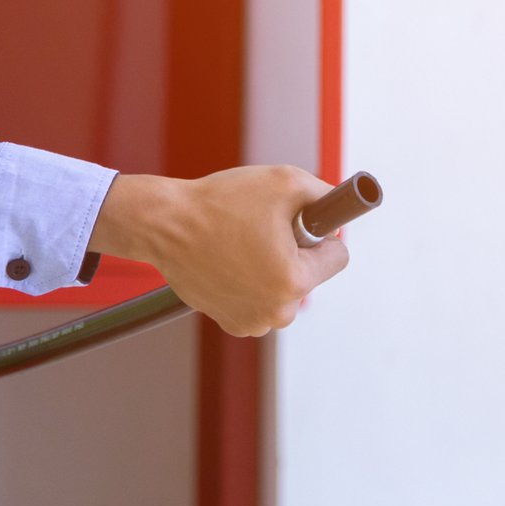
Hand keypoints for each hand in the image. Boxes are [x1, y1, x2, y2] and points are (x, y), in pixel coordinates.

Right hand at [87, 166, 349, 337]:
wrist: (165, 225)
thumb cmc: (221, 203)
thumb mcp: (285, 181)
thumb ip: (325, 194)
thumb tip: (339, 209)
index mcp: (295, 281)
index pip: (338, 257)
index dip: (323, 233)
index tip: (300, 222)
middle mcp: (277, 312)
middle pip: (309, 274)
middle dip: (295, 252)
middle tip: (262, 230)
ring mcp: (253, 322)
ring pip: (283, 288)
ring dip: (272, 268)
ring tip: (241, 244)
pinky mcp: (232, 323)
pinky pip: (259, 299)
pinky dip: (250, 282)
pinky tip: (228, 260)